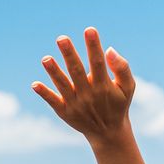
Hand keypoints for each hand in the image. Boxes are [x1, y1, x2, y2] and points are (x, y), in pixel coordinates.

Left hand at [32, 27, 136, 144]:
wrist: (108, 133)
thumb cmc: (118, 104)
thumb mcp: (128, 87)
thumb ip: (122, 68)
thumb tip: (109, 49)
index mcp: (104, 85)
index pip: (98, 63)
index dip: (93, 46)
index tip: (89, 30)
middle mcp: (88, 94)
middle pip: (77, 71)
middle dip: (69, 54)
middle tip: (61, 38)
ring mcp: (75, 103)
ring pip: (63, 85)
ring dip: (54, 72)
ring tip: (45, 59)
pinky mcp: (65, 112)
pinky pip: (53, 102)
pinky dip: (44, 94)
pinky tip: (35, 84)